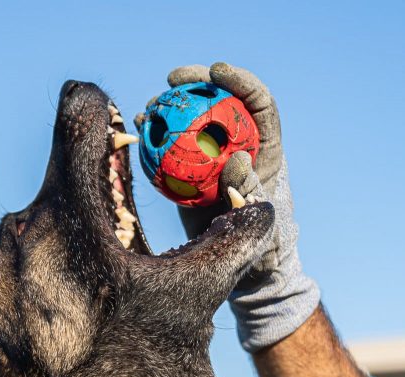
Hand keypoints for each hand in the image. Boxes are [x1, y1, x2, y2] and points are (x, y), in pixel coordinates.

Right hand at [136, 62, 319, 351]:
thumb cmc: (266, 251)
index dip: (240, 81)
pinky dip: (156, 138)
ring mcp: (212, 162)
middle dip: (198, 82)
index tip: (217, 73)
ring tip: (151, 106)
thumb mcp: (262, 221)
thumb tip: (235, 159)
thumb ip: (251, 190)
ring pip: (192, 124)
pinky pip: (172, 151)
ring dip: (172, 108)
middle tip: (174, 79)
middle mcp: (239, 148)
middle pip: (220, 103)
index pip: (257, 104)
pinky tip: (138, 129)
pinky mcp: (191, 177)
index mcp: (266, 150)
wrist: (247, 276)